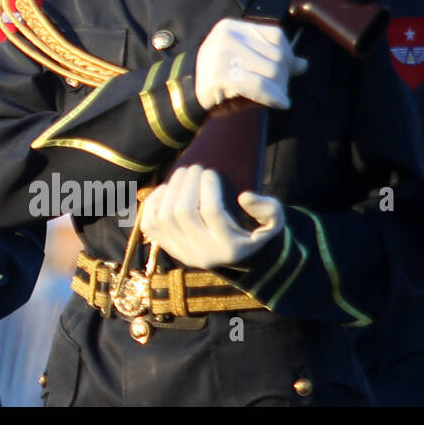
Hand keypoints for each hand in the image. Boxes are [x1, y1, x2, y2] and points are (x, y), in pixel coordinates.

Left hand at [140, 165, 284, 268]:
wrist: (236, 256)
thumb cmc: (254, 232)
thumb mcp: (273, 223)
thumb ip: (269, 210)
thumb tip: (244, 196)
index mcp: (229, 248)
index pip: (212, 213)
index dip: (208, 187)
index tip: (210, 171)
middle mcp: (203, 254)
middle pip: (183, 213)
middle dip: (186, 184)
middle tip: (194, 167)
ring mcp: (182, 253)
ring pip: (164, 217)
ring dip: (170, 190)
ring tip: (182, 174)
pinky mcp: (168, 248)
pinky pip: (150, 224)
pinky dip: (154, 203)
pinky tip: (167, 189)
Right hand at [194, 18, 307, 110]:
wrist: (184, 94)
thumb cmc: (218, 80)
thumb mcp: (245, 65)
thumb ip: (272, 60)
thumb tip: (303, 64)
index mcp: (231, 28)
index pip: (276, 35)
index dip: (288, 55)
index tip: (288, 72)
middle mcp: (226, 36)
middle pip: (276, 54)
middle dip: (284, 76)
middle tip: (282, 91)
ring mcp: (220, 55)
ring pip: (271, 70)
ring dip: (280, 89)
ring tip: (278, 98)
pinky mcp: (219, 75)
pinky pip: (259, 85)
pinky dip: (273, 97)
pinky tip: (278, 103)